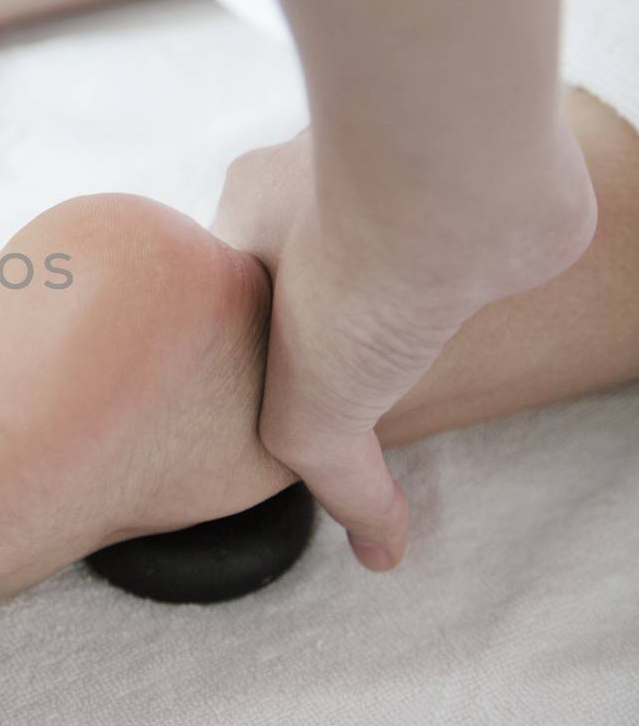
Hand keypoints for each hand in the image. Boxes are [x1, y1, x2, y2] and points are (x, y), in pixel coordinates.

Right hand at [212, 129, 593, 569]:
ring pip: (392, 246)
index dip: (258, 342)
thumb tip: (378, 551)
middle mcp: (314, 179)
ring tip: (430, 355)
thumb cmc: (352, 270)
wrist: (461, 193)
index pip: (239, 284)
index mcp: (246, 208)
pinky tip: (485, 313)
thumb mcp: (306, 414)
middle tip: (361, 380)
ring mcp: (397, 174)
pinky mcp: (472, 178)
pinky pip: (466, 234)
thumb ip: (335, 482)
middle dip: (334, 320)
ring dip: (410, 297)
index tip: (287, 391)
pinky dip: (476, 276)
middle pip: (312, 260)